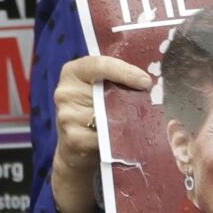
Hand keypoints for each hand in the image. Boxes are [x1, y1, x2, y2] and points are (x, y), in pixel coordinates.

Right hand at [50, 54, 153, 175]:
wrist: (75, 147)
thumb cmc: (94, 111)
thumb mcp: (100, 88)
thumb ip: (115, 80)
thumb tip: (146, 83)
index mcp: (73, 72)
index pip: (100, 65)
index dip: (125, 72)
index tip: (146, 82)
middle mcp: (65, 92)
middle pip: (106, 93)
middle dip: (129, 100)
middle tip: (146, 107)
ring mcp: (66, 116)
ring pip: (108, 117)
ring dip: (125, 122)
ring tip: (132, 125)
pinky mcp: (73, 138)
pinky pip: (105, 137)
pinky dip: (117, 139)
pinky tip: (120, 139)